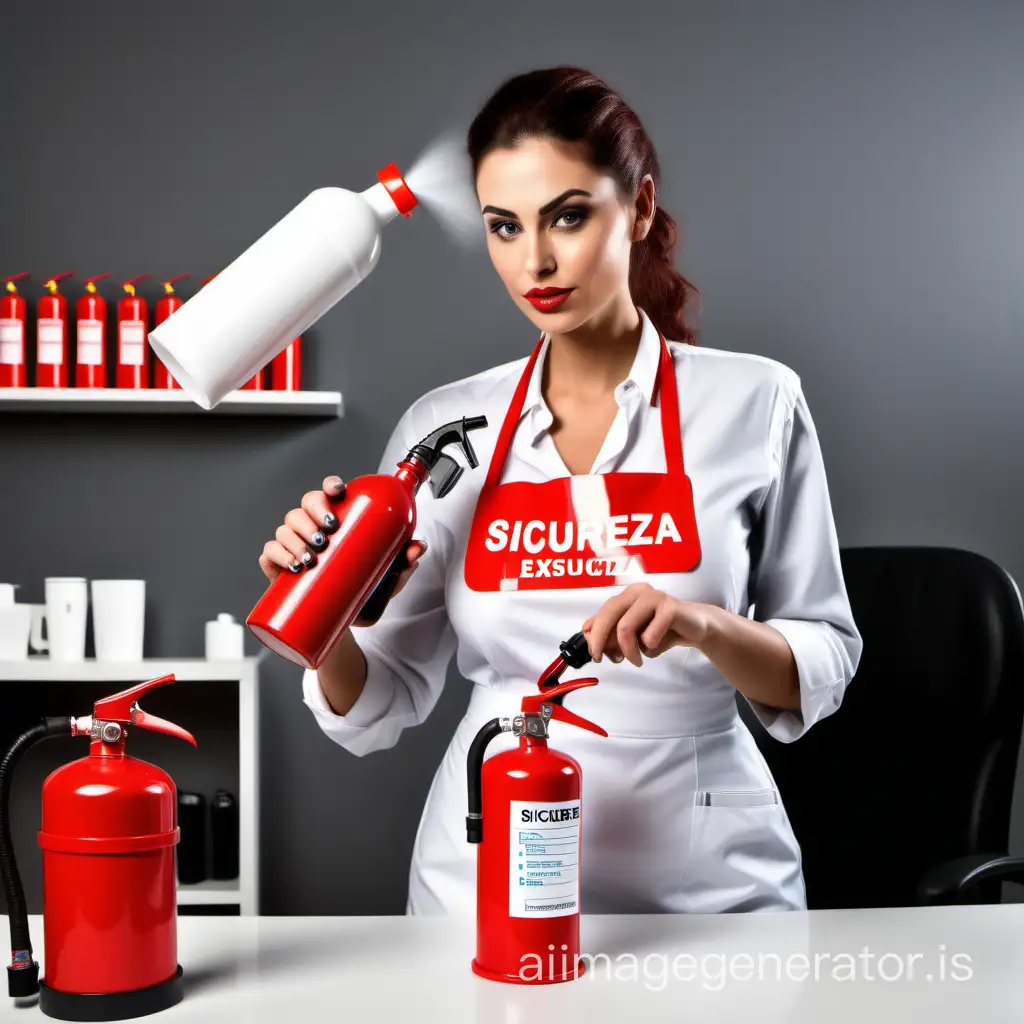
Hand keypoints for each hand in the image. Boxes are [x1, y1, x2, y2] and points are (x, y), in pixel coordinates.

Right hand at [258, 474, 426, 592]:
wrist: (340, 622)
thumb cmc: (361, 591)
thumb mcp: (386, 578)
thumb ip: (402, 563)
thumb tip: (417, 547)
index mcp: (335, 520)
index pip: (328, 493)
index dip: (329, 485)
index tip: (337, 491)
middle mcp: (311, 526)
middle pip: (305, 504)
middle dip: (313, 512)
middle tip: (328, 531)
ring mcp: (292, 544)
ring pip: (286, 526)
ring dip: (298, 537)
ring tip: (314, 555)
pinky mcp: (277, 564)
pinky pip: (271, 551)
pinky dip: (279, 554)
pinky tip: (293, 564)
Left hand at [582, 583, 715, 666]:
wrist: (695, 627)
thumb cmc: (661, 629)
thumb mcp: (634, 632)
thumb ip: (611, 631)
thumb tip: (586, 633)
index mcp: (627, 595)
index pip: (602, 613)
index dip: (594, 635)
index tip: (595, 655)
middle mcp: (639, 591)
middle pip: (609, 615)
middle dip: (602, 641)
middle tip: (607, 660)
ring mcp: (655, 597)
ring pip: (626, 627)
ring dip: (629, 651)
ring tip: (637, 660)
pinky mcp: (671, 608)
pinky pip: (650, 634)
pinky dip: (650, 648)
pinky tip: (656, 647)